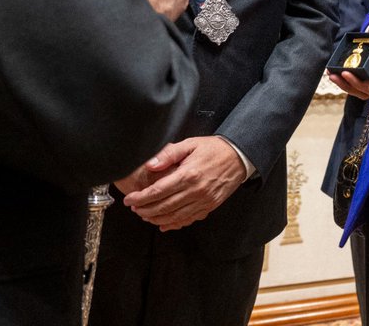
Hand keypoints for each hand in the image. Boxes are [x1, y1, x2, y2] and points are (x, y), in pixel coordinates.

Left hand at [120, 136, 247, 230]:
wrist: (239, 156)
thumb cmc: (213, 149)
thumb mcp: (190, 144)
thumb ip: (169, 154)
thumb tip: (151, 164)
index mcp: (188, 175)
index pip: (158, 191)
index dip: (141, 198)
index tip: (129, 200)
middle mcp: (196, 191)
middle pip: (164, 207)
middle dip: (145, 210)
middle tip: (134, 209)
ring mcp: (204, 201)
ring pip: (175, 217)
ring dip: (157, 219)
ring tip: (145, 216)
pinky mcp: (210, 206)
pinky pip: (189, 219)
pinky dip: (174, 224)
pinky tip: (164, 225)